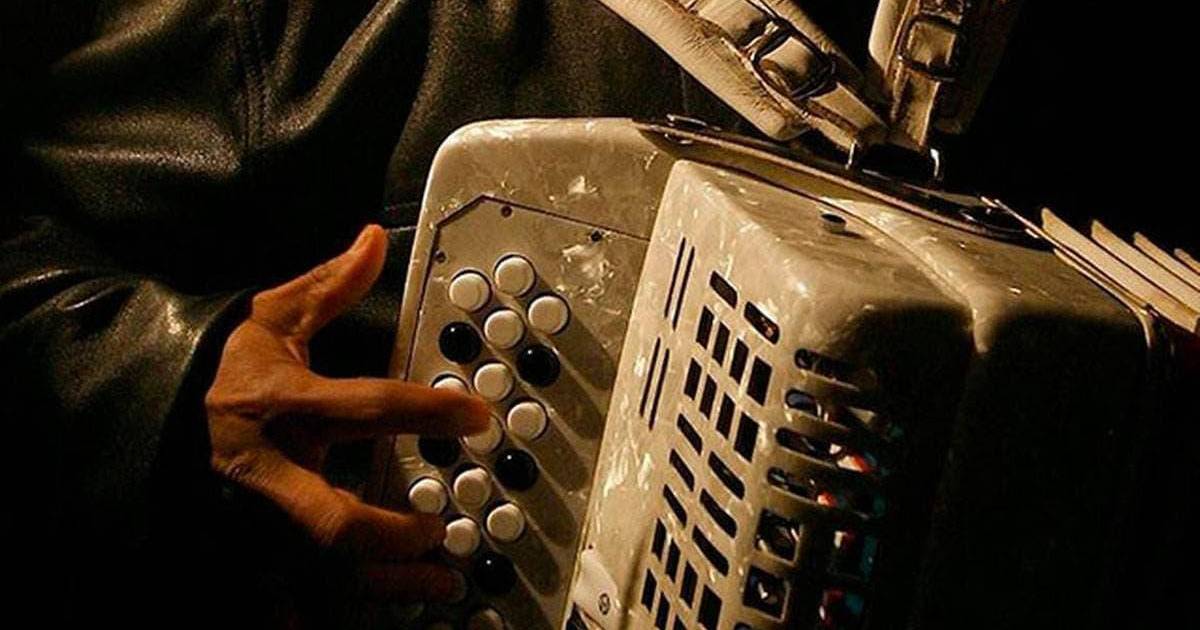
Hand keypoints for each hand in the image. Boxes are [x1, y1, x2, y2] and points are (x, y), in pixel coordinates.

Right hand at [204, 224, 488, 601]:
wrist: (150, 415)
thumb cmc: (228, 371)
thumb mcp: (272, 318)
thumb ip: (328, 286)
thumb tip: (373, 239)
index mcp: (283, 404)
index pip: (364, 408)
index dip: (426, 412)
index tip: (477, 415)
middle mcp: (269, 471)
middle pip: (330, 519)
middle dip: (390, 532)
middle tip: (438, 528)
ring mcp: (253, 521)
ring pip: (318, 573)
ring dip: (383, 586)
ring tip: (440, 582)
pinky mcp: (243, 555)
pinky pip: (289, 600)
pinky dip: (334, 613)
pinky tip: (381, 613)